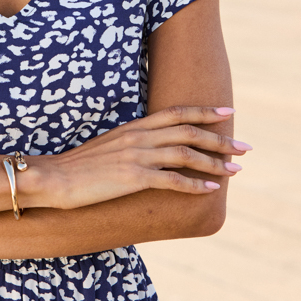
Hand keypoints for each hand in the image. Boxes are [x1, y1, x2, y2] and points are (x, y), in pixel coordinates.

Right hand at [37, 105, 249, 210]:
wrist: (55, 177)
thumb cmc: (79, 165)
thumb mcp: (109, 146)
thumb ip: (133, 143)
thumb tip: (153, 149)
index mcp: (134, 127)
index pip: (176, 113)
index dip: (204, 111)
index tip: (228, 111)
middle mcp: (139, 136)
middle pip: (188, 131)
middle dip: (220, 138)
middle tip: (244, 147)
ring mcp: (136, 156)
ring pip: (185, 154)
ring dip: (214, 162)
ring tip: (235, 170)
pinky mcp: (132, 177)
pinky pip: (172, 180)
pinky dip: (195, 184)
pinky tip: (210, 188)